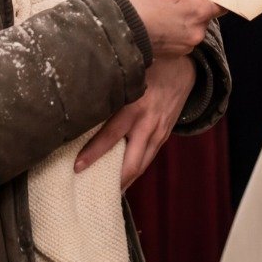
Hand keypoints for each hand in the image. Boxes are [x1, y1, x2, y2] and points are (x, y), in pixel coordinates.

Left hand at [75, 56, 194, 187]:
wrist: (185, 69)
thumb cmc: (151, 68)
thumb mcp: (131, 76)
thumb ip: (111, 90)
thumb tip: (80, 104)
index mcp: (135, 106)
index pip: (111, 135)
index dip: (94, 153)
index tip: (77, 166)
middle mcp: (148, 124)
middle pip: (130, 163)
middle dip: (113, 181)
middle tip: (90, 191)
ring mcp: (159, 133)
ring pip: (141, 166)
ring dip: (124, 181)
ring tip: (105, 193)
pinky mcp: (164, 137)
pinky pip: (148, 159)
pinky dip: (135, 171)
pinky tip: (123, 179)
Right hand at [121, 0, 221, 56]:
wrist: (117, 28)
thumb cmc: (140, 1)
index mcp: (198, 12)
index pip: (221, 4)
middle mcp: (197, 32)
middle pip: (206, 16)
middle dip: (194, 6)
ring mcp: (187, 45)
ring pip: (194, 27)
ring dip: (185, 19)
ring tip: (163, 11)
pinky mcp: (176, 54)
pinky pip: (184, 38)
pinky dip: (177, 31)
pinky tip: (160, 23)